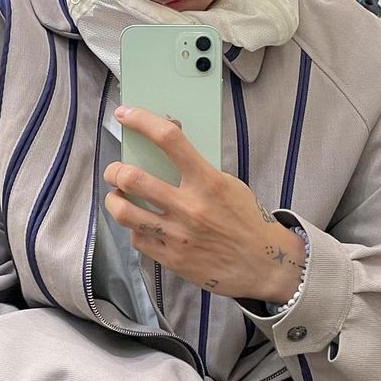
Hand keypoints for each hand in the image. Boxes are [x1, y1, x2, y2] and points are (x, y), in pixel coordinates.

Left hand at [103, 105, 305, 301]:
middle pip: (132, 178)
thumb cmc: (247, 221)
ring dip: (114, 200)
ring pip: (124, 212)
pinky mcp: (172, 260)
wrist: (265, 266)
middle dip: (114, 170)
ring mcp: (178, 236)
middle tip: (115, 170)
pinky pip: (137, 239)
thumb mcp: (229, 185)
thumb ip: (198, 169)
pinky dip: (135, 229)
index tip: (126, 115)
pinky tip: (142, 225)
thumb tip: (167, 148)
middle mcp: (189, 207)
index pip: (169, 140)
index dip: (141, 121)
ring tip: (118, 196)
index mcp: (207, 182)